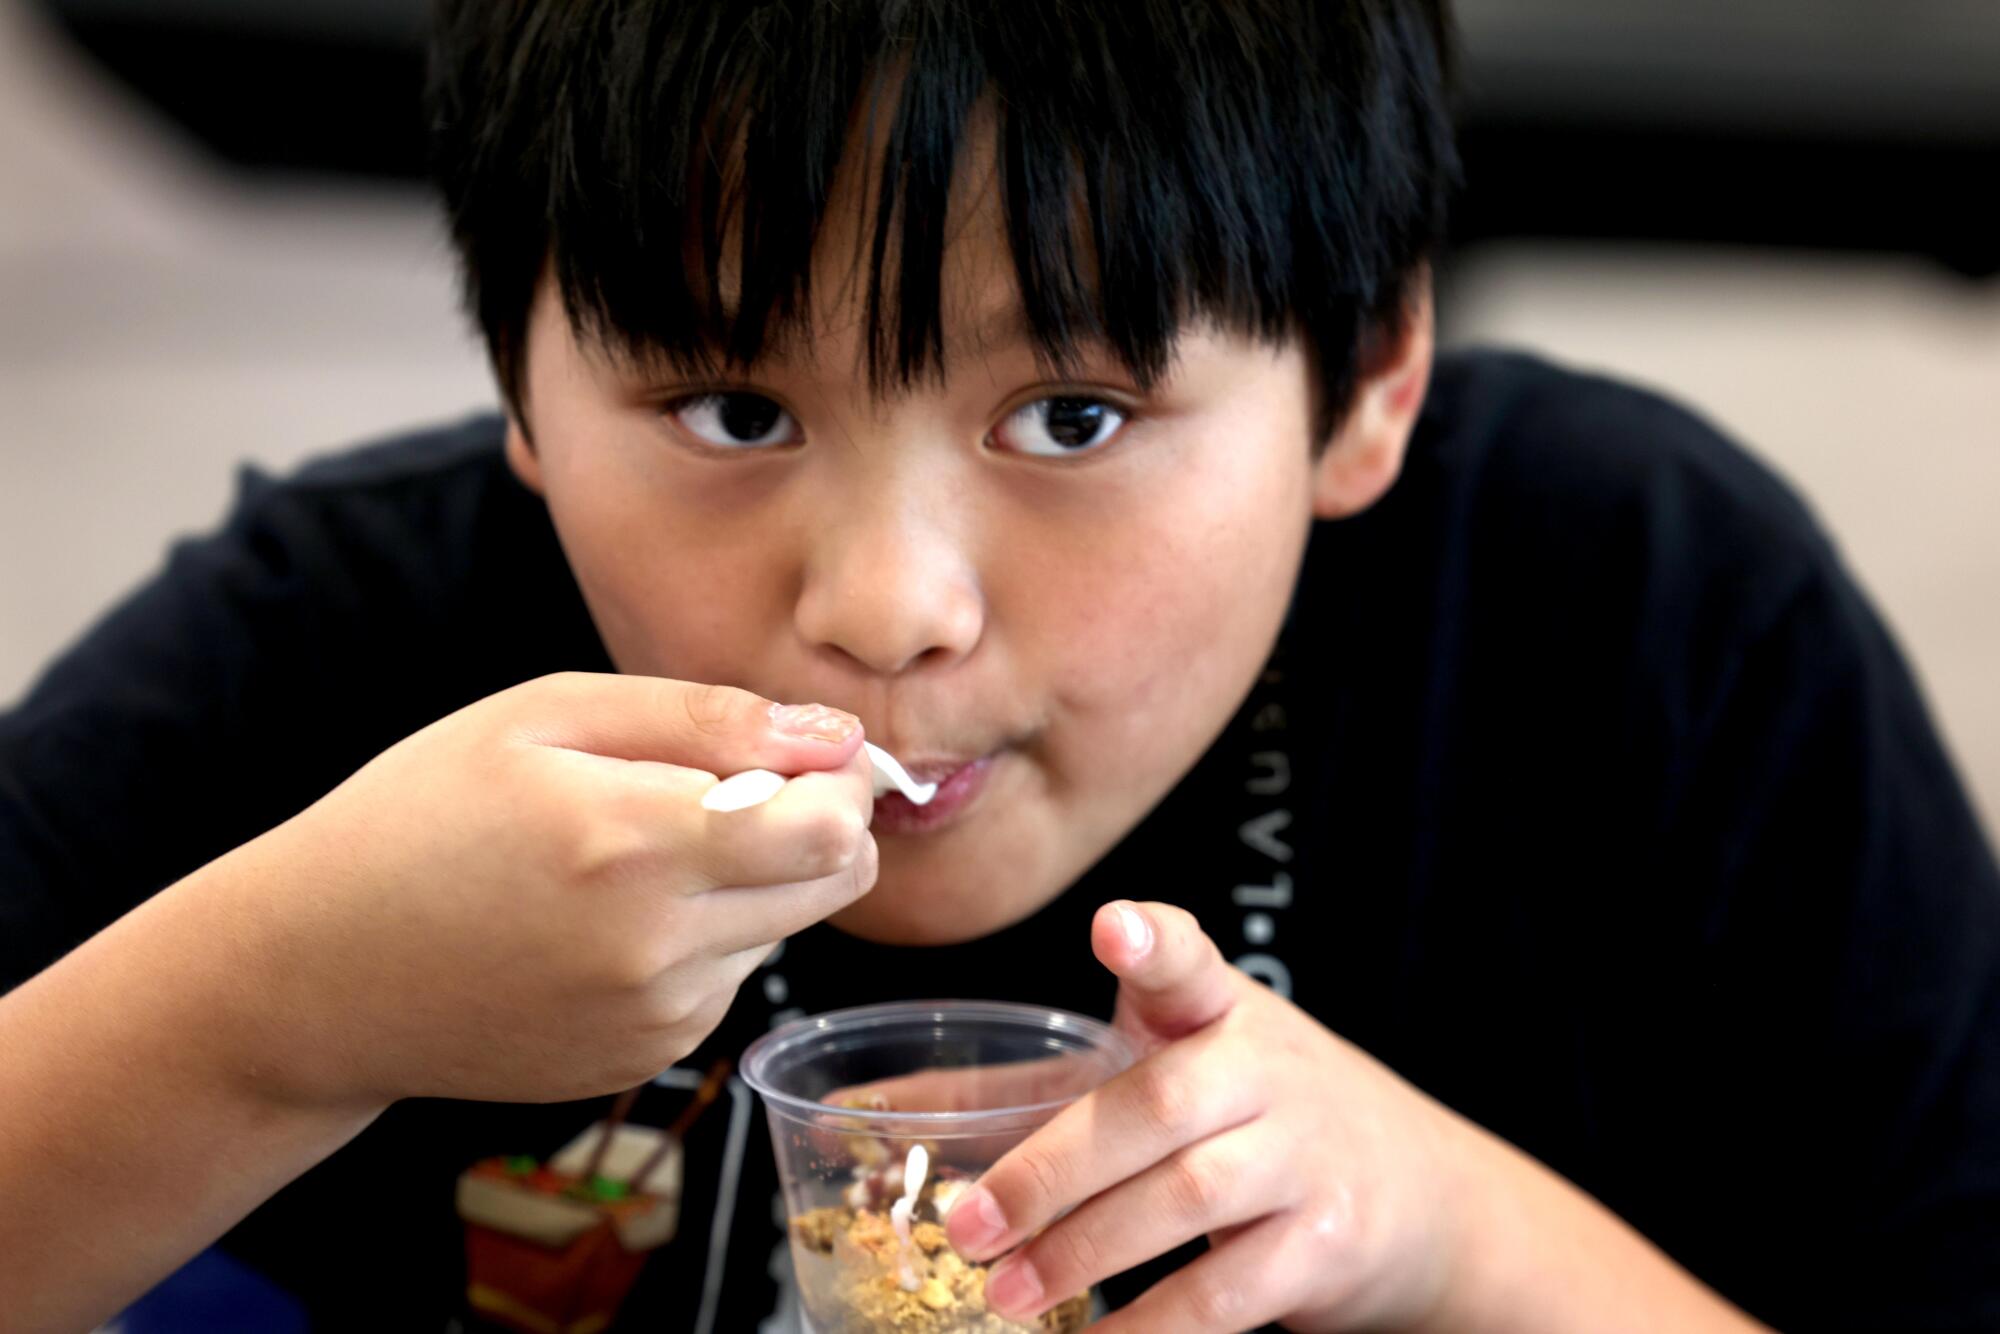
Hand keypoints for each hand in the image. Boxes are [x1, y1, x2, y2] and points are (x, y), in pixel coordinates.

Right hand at [201, 673, 876, 1107]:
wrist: (314, 974)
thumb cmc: (420, 816)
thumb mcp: (543, 716)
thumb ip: (704, 716)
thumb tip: (834, 735)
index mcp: (630, 844)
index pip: (831, 827)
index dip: (846, 779)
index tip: (811, 750)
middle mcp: (655, 949)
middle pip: (836, 883)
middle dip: (822, 824)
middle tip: (748, 788)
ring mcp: (651, 1019)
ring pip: (785, 929)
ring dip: (754, 882)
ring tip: (638, 854)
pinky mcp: (641, 1060)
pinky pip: (727, 980)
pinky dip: (703, 938)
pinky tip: (609, 919)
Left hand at [944, 901, 1470, 1331]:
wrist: (1417, 1191)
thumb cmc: (1253, 1114)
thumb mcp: (1160, 1070)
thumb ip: (1031, 1085)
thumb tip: (874, 1112)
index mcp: (1218, 1009)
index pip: (1189, 959)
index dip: (1153, 943)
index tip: (1114, 925)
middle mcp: (1268, 1069)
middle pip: (1155, 1108)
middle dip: (1052, 1170)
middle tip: (967, 1225)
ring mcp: (1305, 1157)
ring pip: (1185, 1201)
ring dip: (1084, 1254)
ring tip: (1004, 1292)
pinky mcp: (1326, 1244)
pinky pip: (1226, 1293)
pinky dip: (1152, 1326)